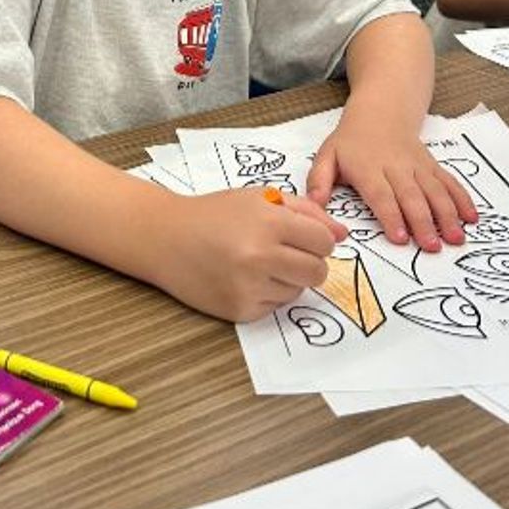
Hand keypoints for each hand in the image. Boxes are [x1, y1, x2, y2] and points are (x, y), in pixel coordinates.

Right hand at [152, 189, 347, 322]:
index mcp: (268, 222)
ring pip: (298, 291)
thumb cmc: (214, 214)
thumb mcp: (259, 198)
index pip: (324, 242)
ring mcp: (248, 286)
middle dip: (308, 262)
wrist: (166, 238)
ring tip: (257, 263)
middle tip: (285, 253)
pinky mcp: (239, 310)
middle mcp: (259, 256)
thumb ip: (305, 212)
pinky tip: (243, 278)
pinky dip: (266, 294)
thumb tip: (342, 235)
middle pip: (318, 271)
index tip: (300, 237)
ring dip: (286, 279)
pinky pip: (274, 307)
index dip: (317, 239)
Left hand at [306, 119, 476, 251]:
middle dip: (423, 222)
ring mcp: (417, 166)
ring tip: (456, 238)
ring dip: (447, 214)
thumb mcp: (326, 156)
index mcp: (367, 168)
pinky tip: (471, 218)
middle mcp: (396, 167)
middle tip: (432, 247)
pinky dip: (462, 198)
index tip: (400, 238)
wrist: (381, 111)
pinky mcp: (432, 165)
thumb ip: (319, 181)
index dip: (391, 216)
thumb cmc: (350, 141)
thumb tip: (313, 204)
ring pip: (435, 190)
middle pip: (412, 196)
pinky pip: (449, 182)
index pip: (381, 195)